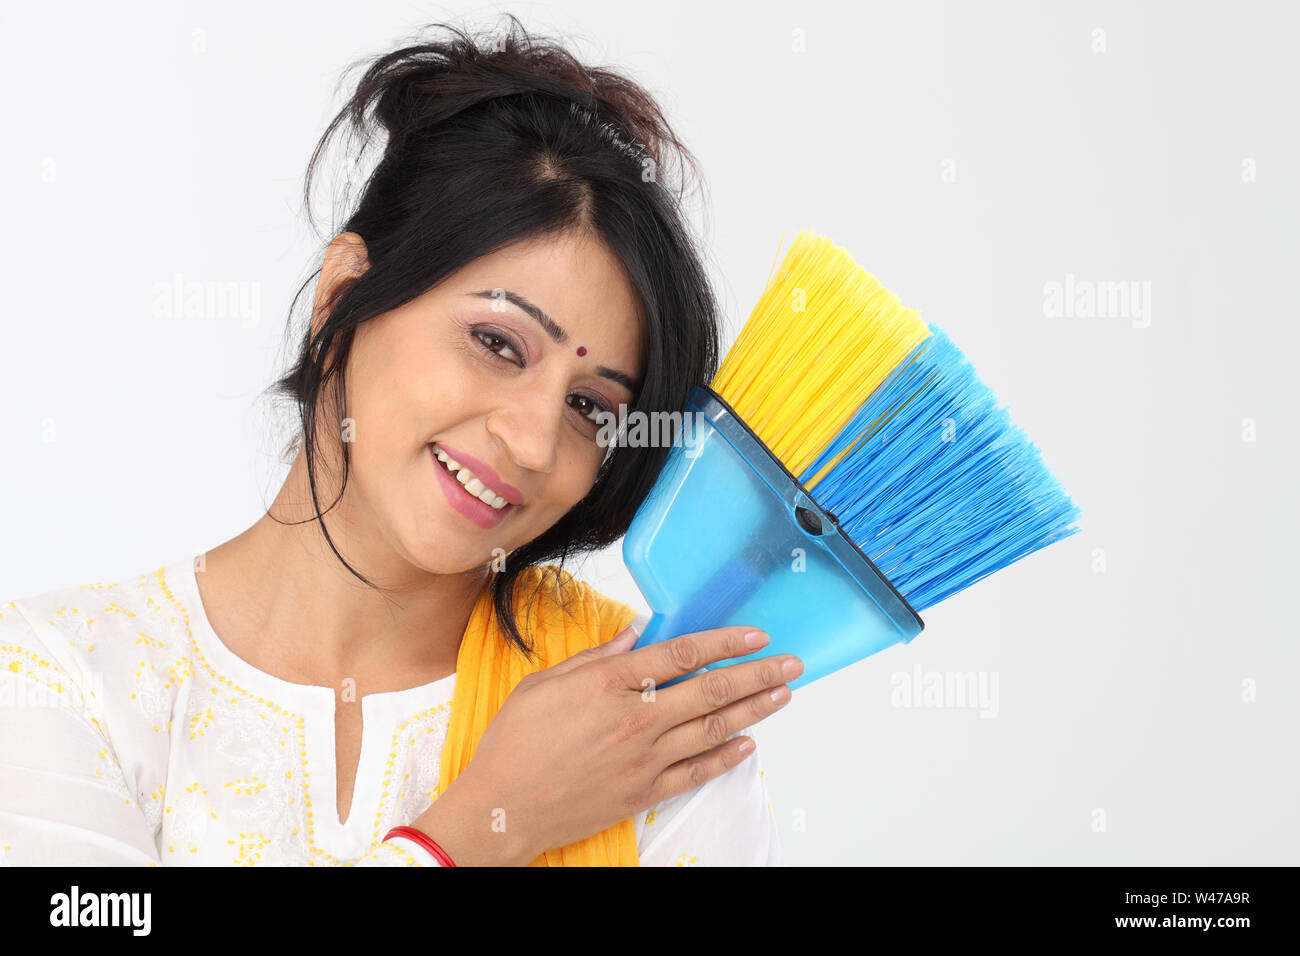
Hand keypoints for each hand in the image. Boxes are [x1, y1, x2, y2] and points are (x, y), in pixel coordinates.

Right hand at [410, 624, 799, 864]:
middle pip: (710, 690)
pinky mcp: (644, 791)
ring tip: (784, 694)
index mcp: (608, 684)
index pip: (682, 654)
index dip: (724, 642)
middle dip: (756, 674)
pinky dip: (726, 758)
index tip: (754, 635)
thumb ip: (595, 658)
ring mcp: (644, 759)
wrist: (502, 808)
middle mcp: (635, 720)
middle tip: (791, 662)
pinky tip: (749, 744)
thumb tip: (635, 633)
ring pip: (713, 728)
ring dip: (754, 709)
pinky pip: (696, 771)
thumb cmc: (514, 744)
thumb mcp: (544, 683)